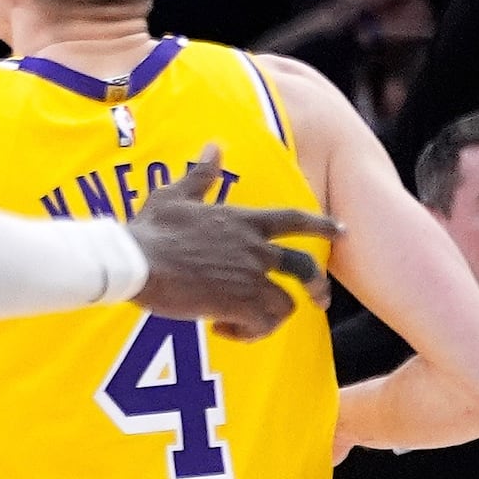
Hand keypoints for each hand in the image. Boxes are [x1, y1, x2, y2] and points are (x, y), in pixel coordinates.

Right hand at [124, 148, 338, 341]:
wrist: (137, 262)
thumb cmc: (151, 229)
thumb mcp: (174, 196)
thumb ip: (200, 175)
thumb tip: (214, 147)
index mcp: (242, 221)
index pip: (293, 219)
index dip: (321, 224)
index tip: (341, 230)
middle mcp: (254, 248)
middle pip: (305, 267)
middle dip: (317, 286)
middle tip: (318, 299)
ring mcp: (250, 277)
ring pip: (285, 304)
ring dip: (268, 316)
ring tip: (244, 321)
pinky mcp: (240, 304)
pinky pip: (262, 325)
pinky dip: (247, 331)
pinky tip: (222, 328)